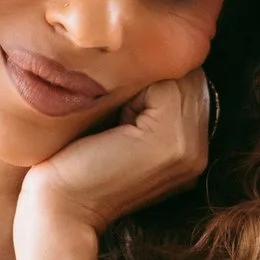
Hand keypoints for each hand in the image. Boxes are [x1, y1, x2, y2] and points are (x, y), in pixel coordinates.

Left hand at [13, 71, 210, 259]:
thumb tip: (146, 46)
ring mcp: (190, 145)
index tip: (119, 110)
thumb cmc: (74, 166)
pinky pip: (161, 83)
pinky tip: (113, 127)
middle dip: (148, 76)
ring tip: (115, 124)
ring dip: (139, 84)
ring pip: (174, 73)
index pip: (186, 76)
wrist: (60, 213)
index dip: (151, 75)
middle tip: (115, 119)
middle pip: (184, 71)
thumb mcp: (118, 127)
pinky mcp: (171, 141)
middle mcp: (200, 146)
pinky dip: (132, 93)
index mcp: (192, 145)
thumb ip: (145, 99)